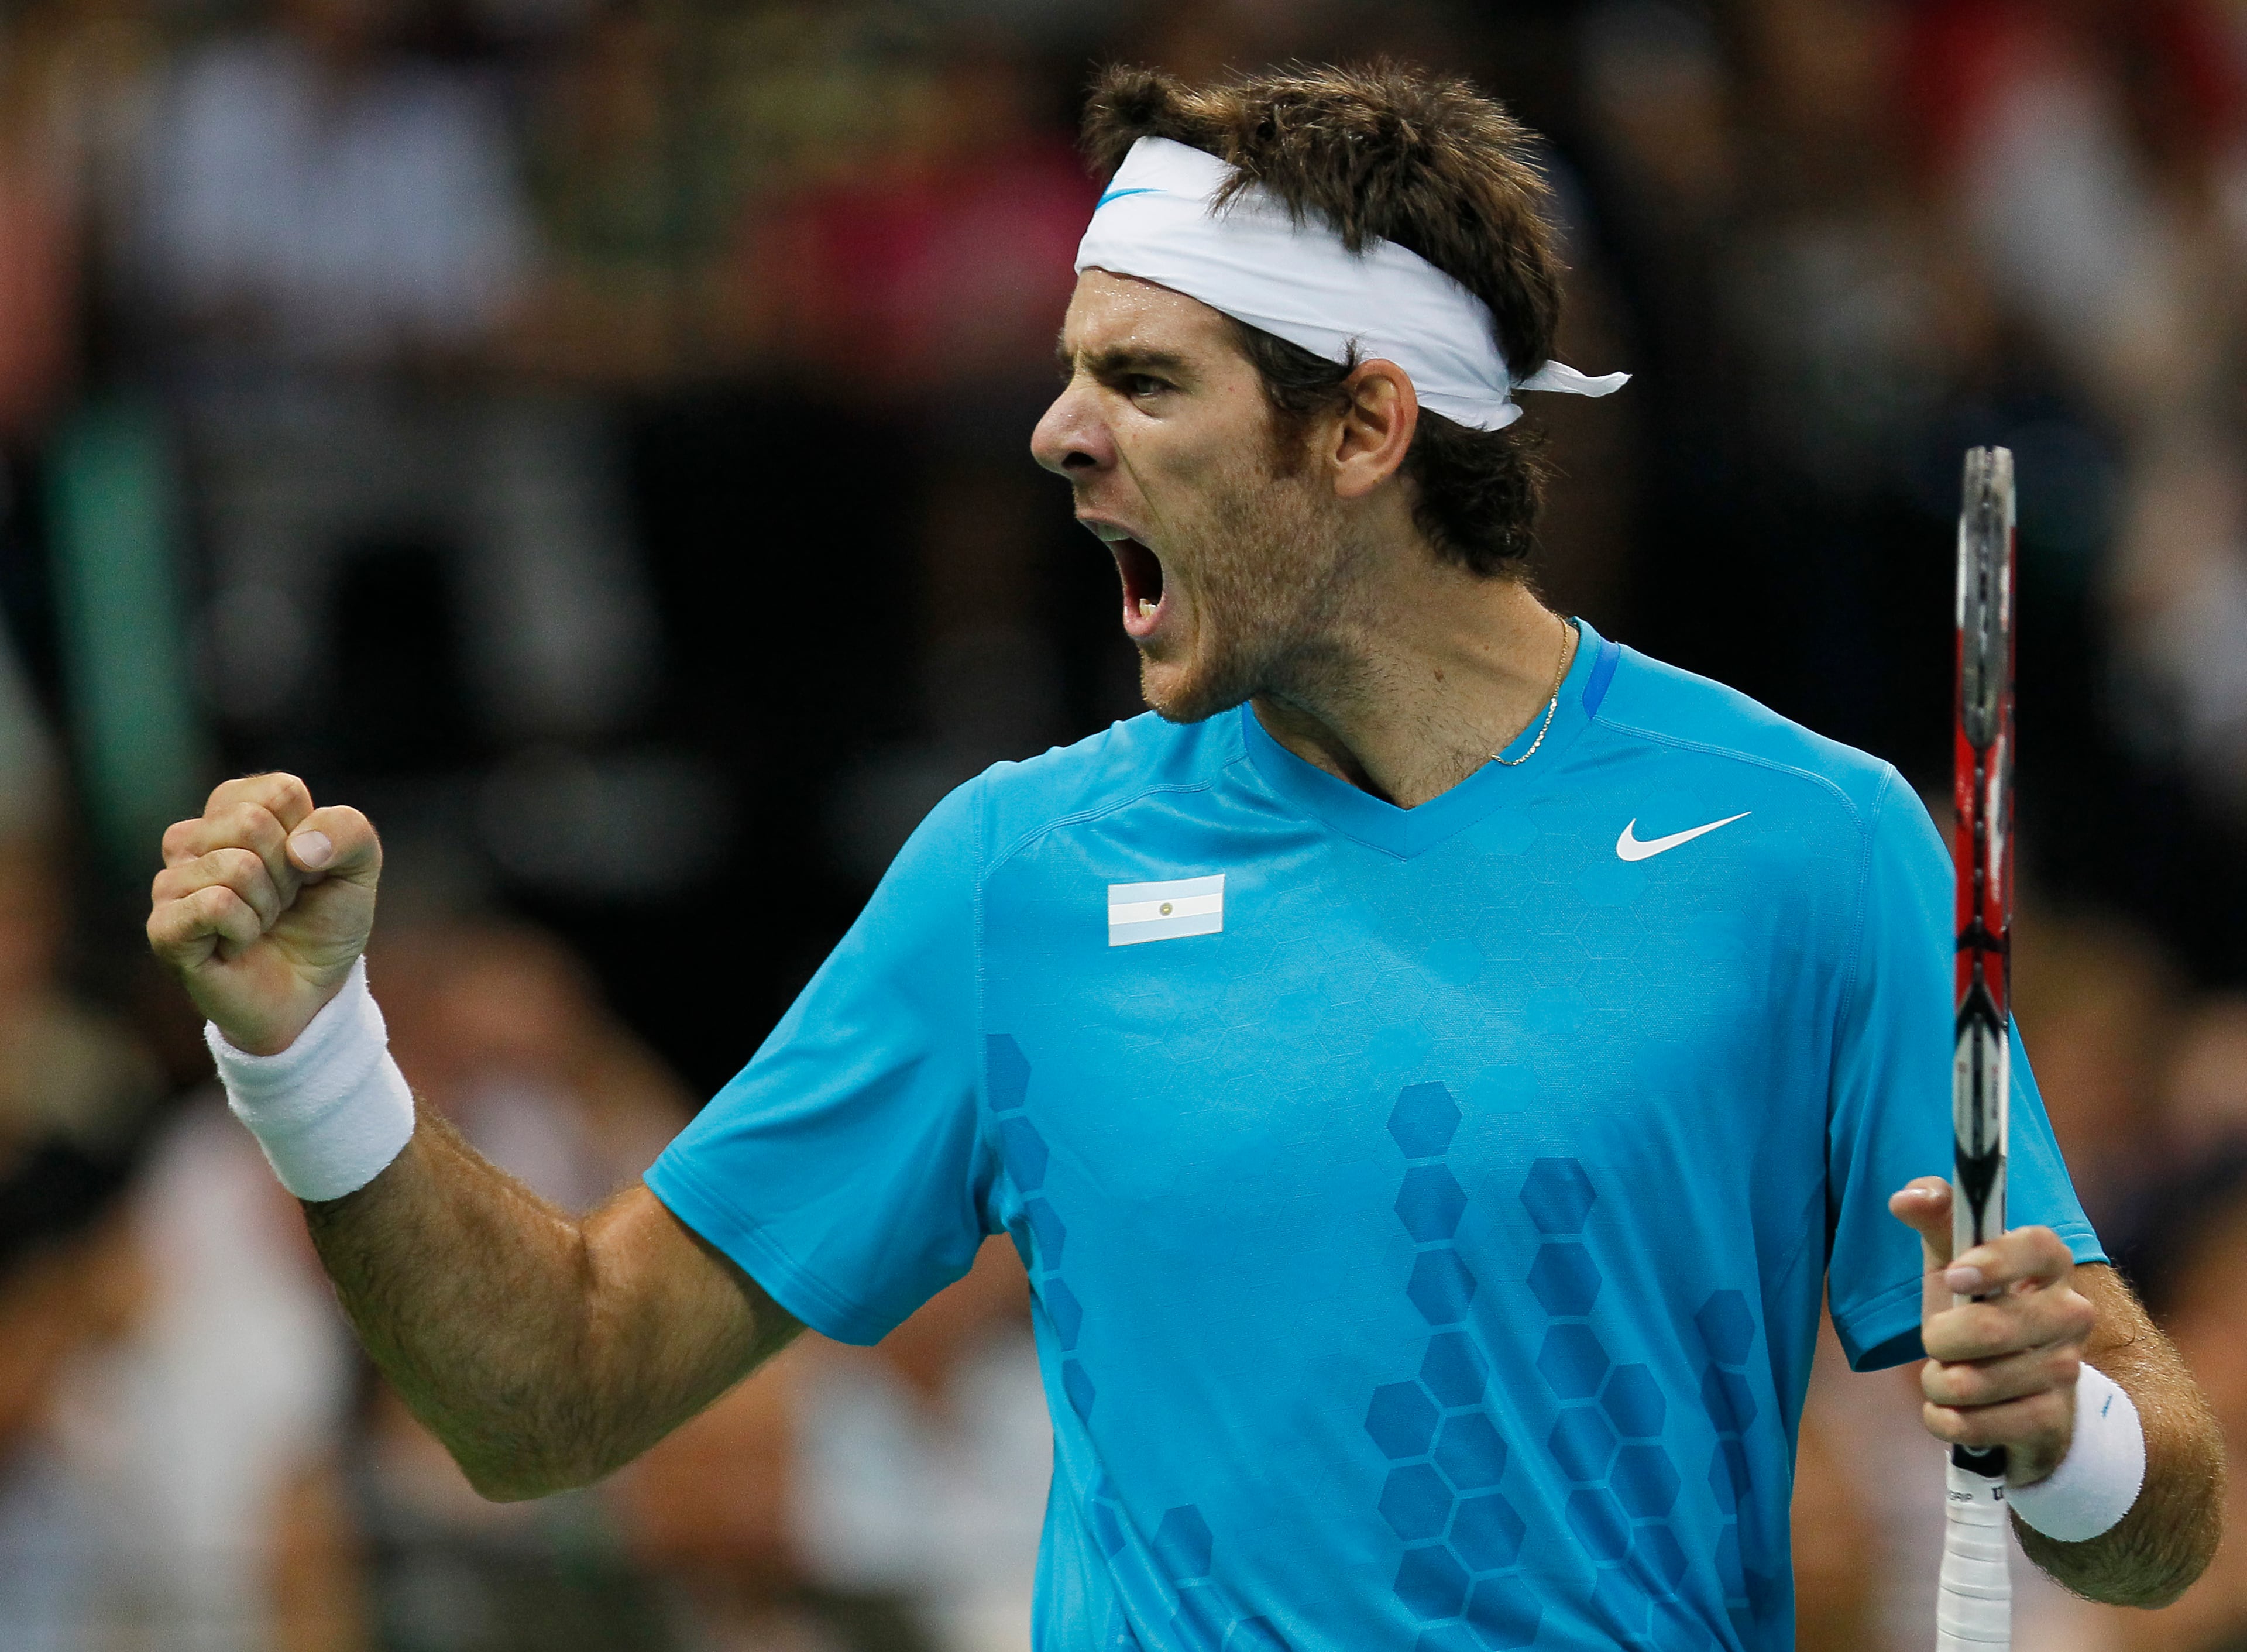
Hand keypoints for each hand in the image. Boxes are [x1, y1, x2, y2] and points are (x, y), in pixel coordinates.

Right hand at [147, 773, 380, 1055]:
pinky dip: (246, 930)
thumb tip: (300, 846)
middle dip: (290, 873)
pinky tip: (239, 944)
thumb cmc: (325, 923)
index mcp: (235, 809)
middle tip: (285, 903)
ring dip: (270, 906)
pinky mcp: (163, 927)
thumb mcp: (359, 869)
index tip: (307, 870)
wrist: (311, 994)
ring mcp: (171, 882)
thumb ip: (350, 831)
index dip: (311, 838)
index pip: (280, 791)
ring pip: (237, 865)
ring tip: (262, 924)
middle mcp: (192, 838)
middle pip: (253, 822)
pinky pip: (214, 905)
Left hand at [1890, 1177, 2096, 1485]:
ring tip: (1949, 1375)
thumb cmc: (1977, 1308)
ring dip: (1938, 1382)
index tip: (1955, 1275)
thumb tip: (1906, 1197)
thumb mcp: (1952, 1260)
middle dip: (1940, 1339)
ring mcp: (2067, 1370)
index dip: (1994, 1260)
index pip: (2037, 1246)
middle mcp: (2071, 1313)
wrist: (2014, 1390)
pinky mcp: (2051, 1421)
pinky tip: (1955, 1410)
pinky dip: (1945, 1419)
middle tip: (1936, 1340)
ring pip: (1972, 1383)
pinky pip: (1972, 1424)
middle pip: (1991, 1327)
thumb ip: (1935, 1219)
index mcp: (2049, 1263)